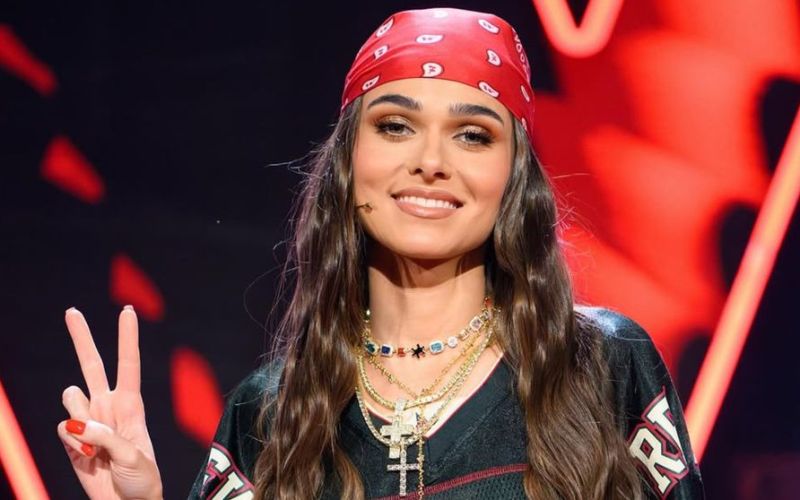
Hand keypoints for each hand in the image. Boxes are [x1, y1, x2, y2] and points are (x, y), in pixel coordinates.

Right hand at [57, 306, 162, 499]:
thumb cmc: (142, 480)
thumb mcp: (133, 457)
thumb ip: (106, 437)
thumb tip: (75, 423)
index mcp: (131, 405)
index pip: (128, 364)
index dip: (127, 338)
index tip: (127, 311)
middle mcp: (108, 407)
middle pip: (92, 365)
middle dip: (81, 338)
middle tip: (71, 311)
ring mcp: (89, 423)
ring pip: (71, 398)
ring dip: (78, 416)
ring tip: (96, 444)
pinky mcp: (72, 441)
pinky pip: (62, 429)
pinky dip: (71, 443)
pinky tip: (86, 456)